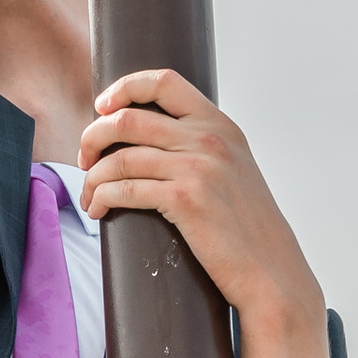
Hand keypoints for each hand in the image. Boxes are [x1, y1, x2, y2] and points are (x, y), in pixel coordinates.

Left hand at [78, 68, 331, 357]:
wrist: (273, 276)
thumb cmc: (248, 231)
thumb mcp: (236, 172)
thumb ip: (205, 148)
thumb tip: (155, 141)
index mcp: (222, 126)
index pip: (165, 81)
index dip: (125, 87)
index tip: (103, 107)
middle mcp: (210, 139)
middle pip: (129, 118)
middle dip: (94, 136)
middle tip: (85, 159)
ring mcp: (198, 167)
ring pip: (121, 156)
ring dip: (93, 175)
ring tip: (88, 195)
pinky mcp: (186, 200)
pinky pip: (125, 188)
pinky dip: (101, 197)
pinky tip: (97, 210)